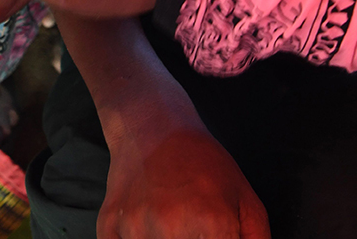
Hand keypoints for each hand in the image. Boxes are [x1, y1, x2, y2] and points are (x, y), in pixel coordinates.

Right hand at [101, 115, 270, 238]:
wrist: (152, 128)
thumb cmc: (203, 164)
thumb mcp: (246, 201)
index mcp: (213, 224)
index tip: (214, 236)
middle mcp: (172, 229)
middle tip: (193, 227)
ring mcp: (136, 229)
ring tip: (171, 225)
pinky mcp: (109, 227)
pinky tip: (147, 226)